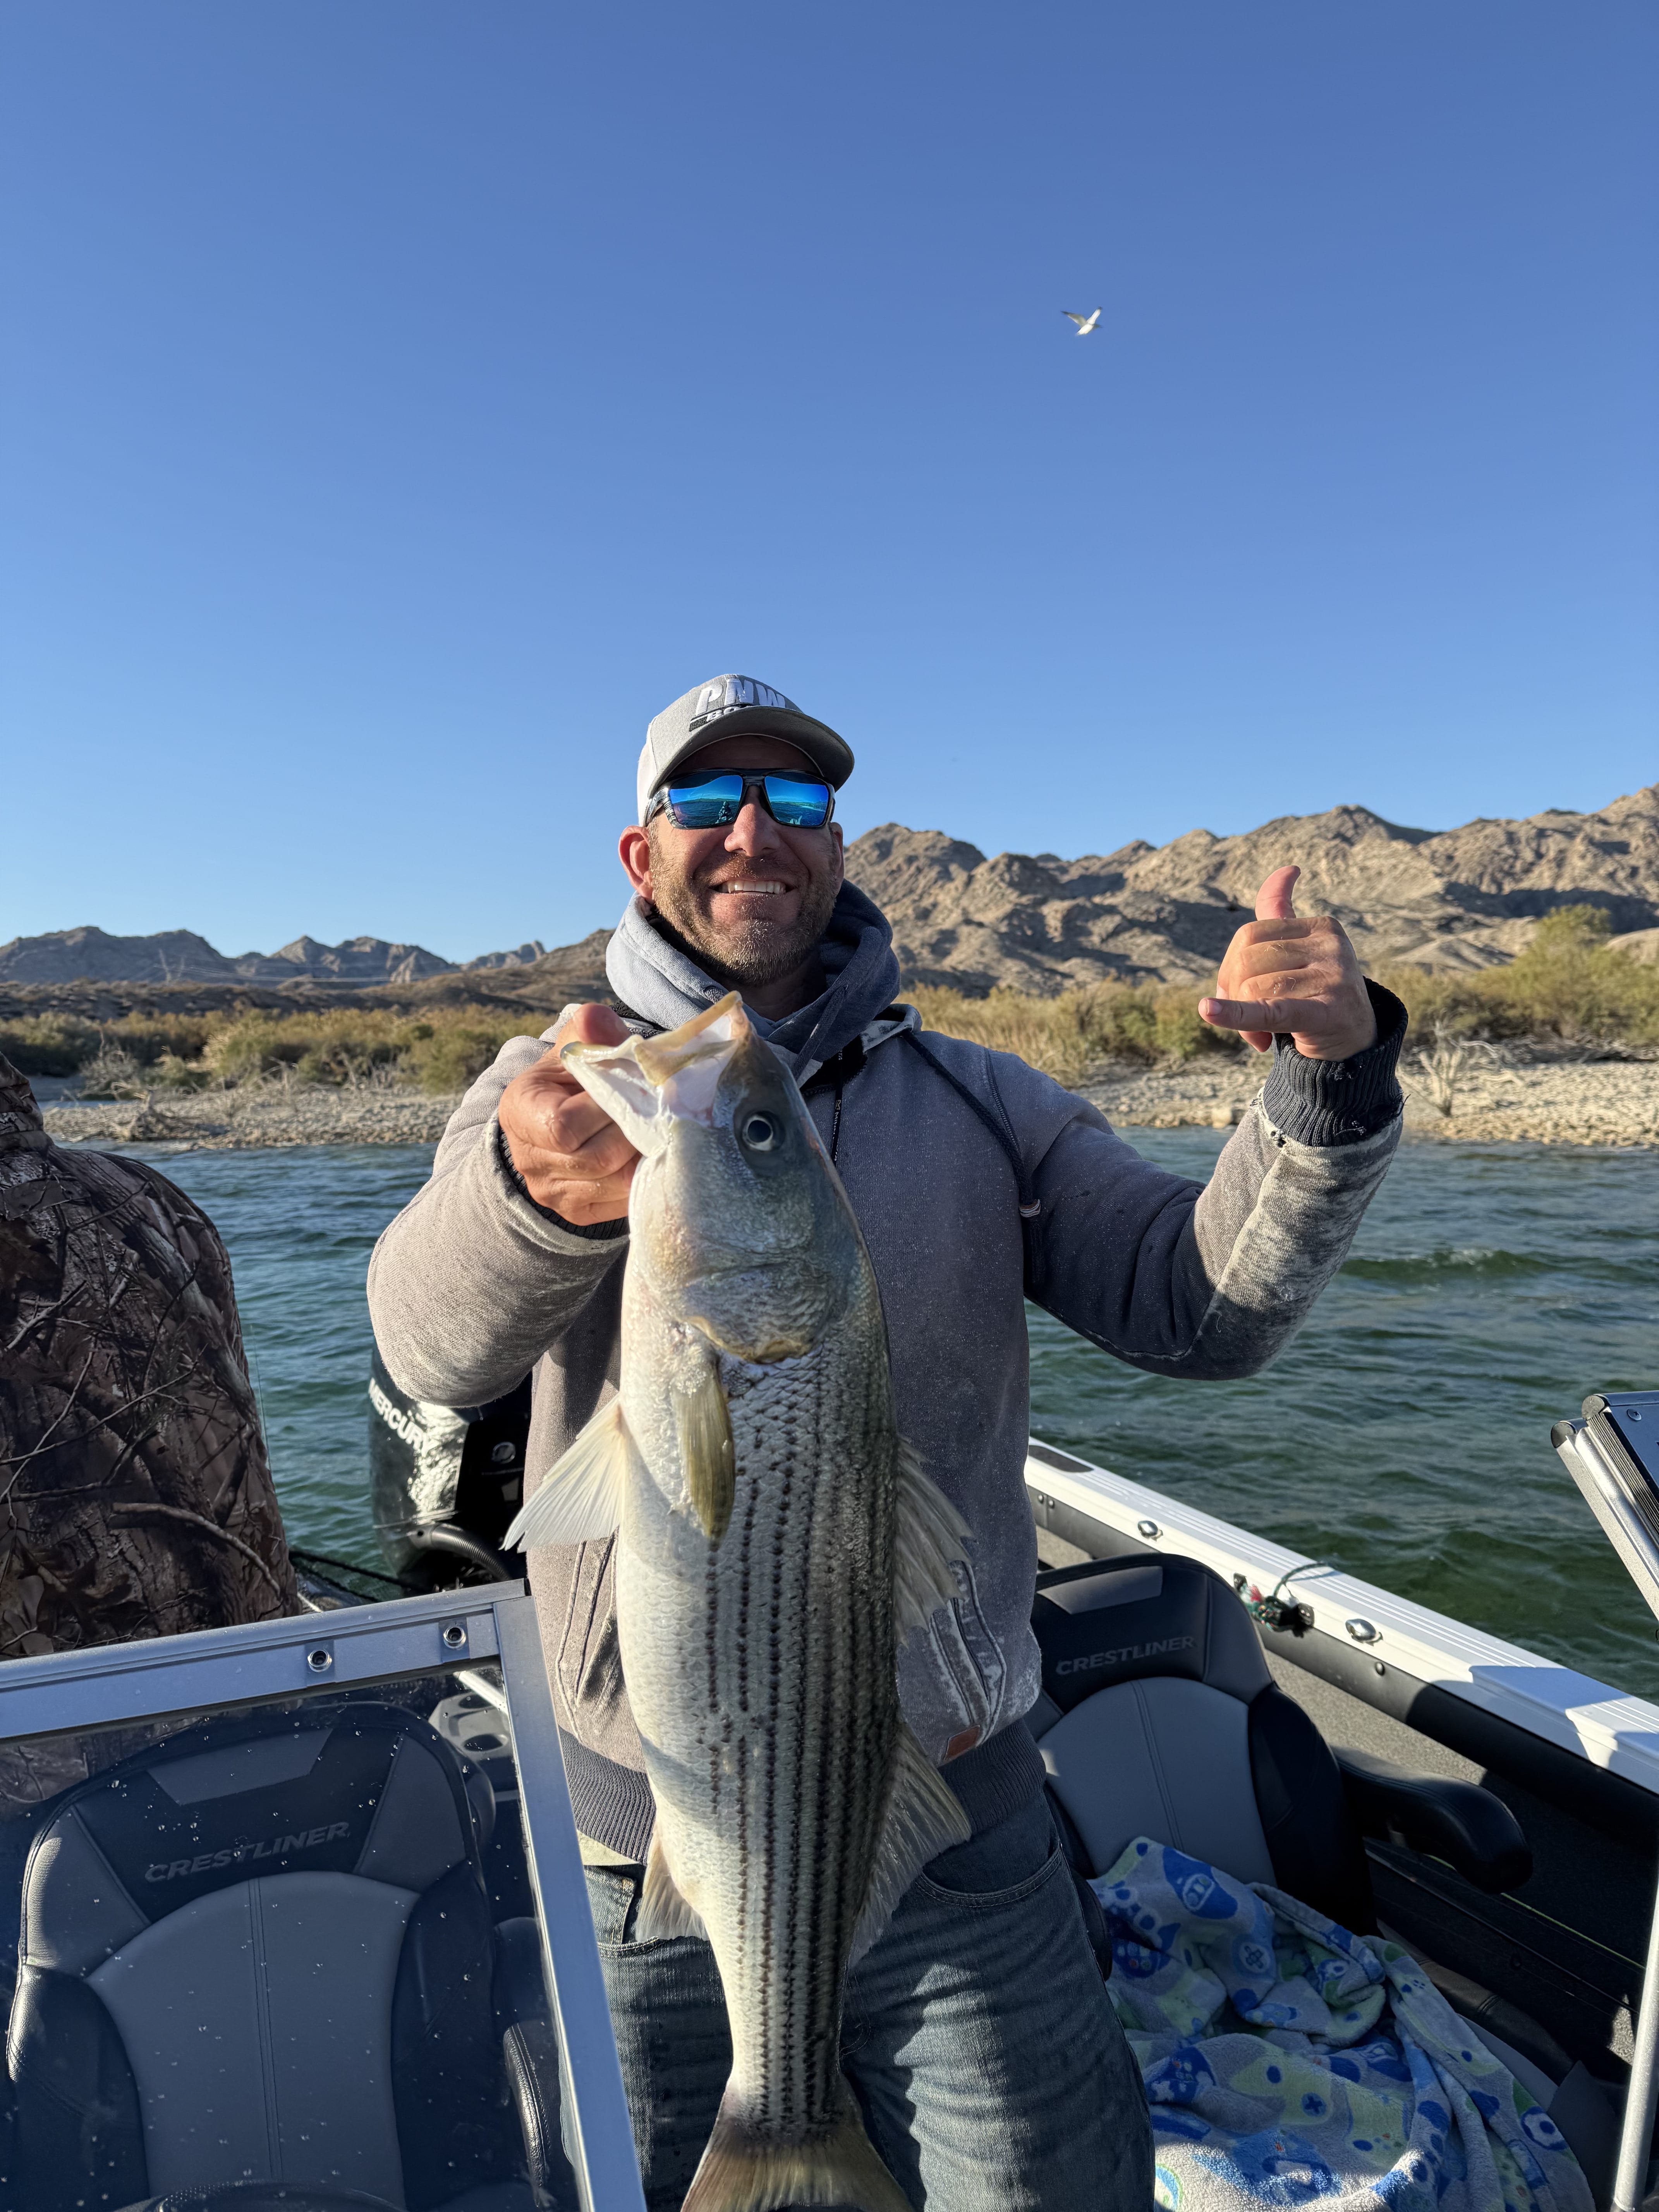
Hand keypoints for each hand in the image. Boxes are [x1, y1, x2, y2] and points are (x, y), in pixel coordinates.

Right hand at [499, 1003, 638, 1223]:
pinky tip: (648, 1152)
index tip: (627, 1089)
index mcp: (519, 1111)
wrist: (566, 1112)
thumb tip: (595, 1019)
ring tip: (654, 1128)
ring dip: (644, 1154)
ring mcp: (551, 1193)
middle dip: (634, 1131)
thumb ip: (589, 1031)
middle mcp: (528, 1159)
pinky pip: (622, 1203)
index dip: (605, 1110)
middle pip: (597, 1158)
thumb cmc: (574, 1075)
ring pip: (615, 1183)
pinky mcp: (577, 1213)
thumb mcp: (577, 1046)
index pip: (564, 1127)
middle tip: (656, 1109)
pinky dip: (643, 1176)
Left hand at [1199, 866, 1377, 1061]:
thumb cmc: (1316, 996)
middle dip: (1235, 996)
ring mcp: (1333, 977)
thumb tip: (1286, 870)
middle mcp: (1331, 946)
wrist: (1355, 1046)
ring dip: (1245, 1022)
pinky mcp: (1328, 1011)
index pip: (1247, 935)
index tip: (1239, 995)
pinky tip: (1209, 1011)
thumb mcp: (1299, 954)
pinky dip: (1236, 1015)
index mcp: (1321, 927)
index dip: (1231, 969)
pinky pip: (1270, 1010)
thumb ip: (1283, 916)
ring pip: (1253, 988)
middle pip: (1246, 960)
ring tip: (1262, 1037)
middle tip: (1252, 1025)